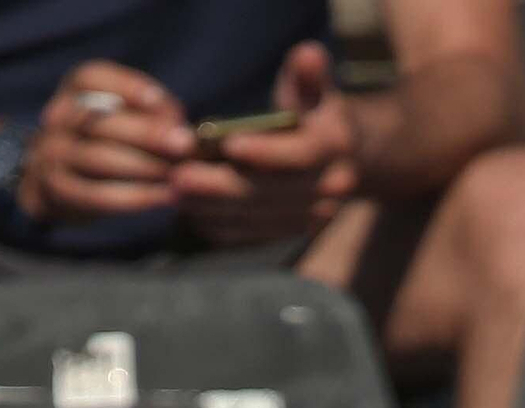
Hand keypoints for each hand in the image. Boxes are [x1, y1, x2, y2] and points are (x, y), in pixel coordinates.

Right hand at [19, 61, 194, 222]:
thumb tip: (178, 124)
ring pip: (99, 158)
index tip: (166, 105)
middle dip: (147, 133)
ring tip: (176, 176)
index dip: (129, 87)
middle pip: (101, 122)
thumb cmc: (103, 142)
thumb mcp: (121, 116)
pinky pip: (97, 195)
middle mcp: (58, 117)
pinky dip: (134, 197)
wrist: (56, 181)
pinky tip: (162, 197)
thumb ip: (148, 113)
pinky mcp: (58, 190)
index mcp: (72, 89)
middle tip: (184, 146)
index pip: (92, 78)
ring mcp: (52, 153)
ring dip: (143, 168)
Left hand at [170, 43, 358, 246]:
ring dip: (213, 209)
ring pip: (257, 218)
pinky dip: (222, 226)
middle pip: (269, 193)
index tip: (227, 144)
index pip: (299, 155)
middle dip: (220, 186)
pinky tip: (192, 212)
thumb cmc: (317, 113)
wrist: (348, 159)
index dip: (264, 152)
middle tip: (179, 176)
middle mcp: (329, 189)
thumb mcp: (316, 89)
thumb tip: (308, 55)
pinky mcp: (294, 234)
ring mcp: (313, 218)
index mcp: (335, 148)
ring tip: (175, 193)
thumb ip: (309, 73)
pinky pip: (254, 235)